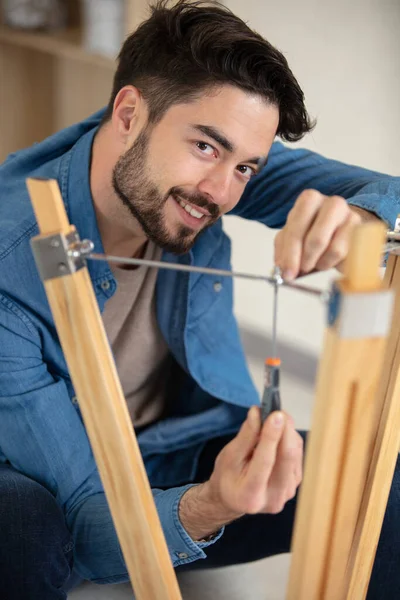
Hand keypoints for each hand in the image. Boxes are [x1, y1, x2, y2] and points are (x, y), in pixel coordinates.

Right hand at [179, 407, 302, 540]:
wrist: (233, 498)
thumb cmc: (227, 476)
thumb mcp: (229, 456)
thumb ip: (245, 436)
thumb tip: (257, 412)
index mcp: (250, 494)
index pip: (265, 461)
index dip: (272, 435)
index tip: (276, 414)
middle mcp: (273, 498)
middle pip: (287, 458)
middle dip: (285, 430)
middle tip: (278, 411)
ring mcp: (288, 493)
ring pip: (295, 454)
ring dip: (287, 433)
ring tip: (273, 422)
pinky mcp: (295, 484)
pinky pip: (298, 456)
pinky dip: (289, 440)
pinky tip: (278, 436)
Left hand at [274, 190, 380, 280]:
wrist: (343, 226)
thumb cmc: (313, 230)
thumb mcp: (294, 236)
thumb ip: (284, 251)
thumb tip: (283, 270)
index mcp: (309, 200)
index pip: (296, 229)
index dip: (290, 255)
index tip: (287, 274)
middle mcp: (333, 203)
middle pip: (317, 240)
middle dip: (306, 261)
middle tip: (301, 272)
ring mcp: (352, 216)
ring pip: (334, 250)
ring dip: (321, 263)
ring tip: (317, 262)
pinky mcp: (365, 233)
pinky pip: (349, 257)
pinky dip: (336, 264)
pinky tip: (330, 261)